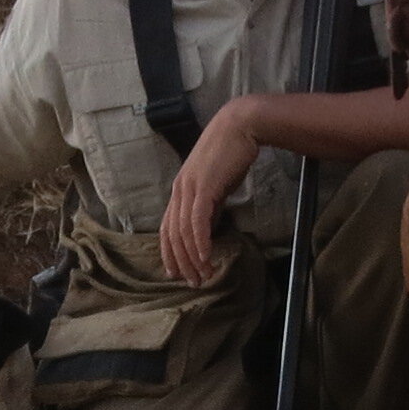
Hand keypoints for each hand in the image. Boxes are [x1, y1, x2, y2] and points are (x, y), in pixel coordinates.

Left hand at [160, 105, 258, 284]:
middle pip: (173, 235)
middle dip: (181, 262)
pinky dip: (200, 243)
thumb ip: (209, 206)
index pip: (168, 228)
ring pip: (183, 232)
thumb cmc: (230, 154)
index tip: (178, 273)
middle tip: (193, 282)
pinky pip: (198, 222)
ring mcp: (189, 189)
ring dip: (192, 258)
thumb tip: (207, 229)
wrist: (240, 127)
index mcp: (180, 190)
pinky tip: (206, 258)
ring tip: (203, 276)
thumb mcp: (216, 185)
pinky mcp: (204, 188)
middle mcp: (179, 191)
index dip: (170, 253)